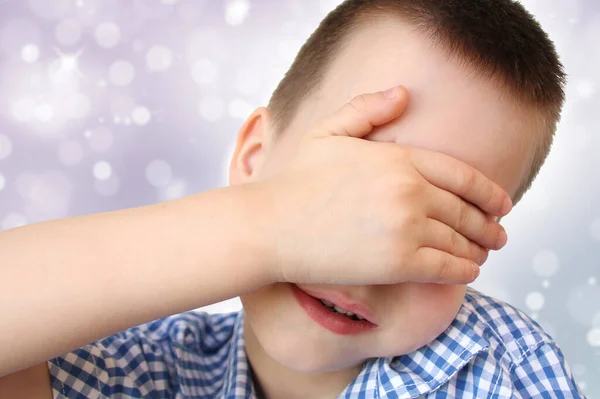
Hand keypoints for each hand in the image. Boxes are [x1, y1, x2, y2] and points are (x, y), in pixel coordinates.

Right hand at [258, 86, 511, 285]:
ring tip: (484, 253)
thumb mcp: (328, 132)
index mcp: (399, 158)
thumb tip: (404, 93)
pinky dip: (464, 270)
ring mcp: (406, 228)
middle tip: (499, 234)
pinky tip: (469, 271)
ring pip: (461, 241)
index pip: (463, 175)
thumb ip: (367, 109)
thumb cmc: (296, 181)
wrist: (271, 226)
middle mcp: (410, 191)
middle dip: (490, 224)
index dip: (489, 192)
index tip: (502, 204)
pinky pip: (447, 268)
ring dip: (480, 249)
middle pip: (467, 211)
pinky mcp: (398, 263)